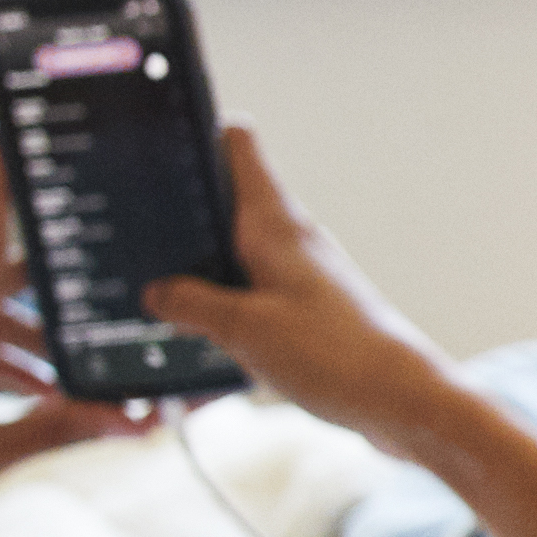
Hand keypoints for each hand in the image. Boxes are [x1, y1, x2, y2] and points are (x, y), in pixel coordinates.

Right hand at [143, 128, 464, 453]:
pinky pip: (254, 293)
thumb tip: (157, 291)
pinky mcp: (308, 309)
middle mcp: (290, 239)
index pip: (238, 145)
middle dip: (183, 215)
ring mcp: (301, 273)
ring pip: (238, 252)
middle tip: (134, 236)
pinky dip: (227, 305)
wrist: (402, 400)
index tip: (155, 150)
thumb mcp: (244, 328)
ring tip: (157, 294)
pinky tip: (204, 335)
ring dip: (202, 269)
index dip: (197, 135)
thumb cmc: (337, 355)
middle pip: (228, 201)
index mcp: (275, 223)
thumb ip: (192, 304)